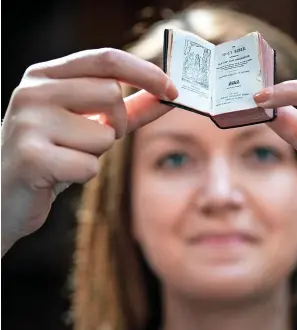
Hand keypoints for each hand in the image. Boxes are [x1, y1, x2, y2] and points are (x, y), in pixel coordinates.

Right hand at [1, 48, 177, 255]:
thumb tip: (165, 97)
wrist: (3, 196)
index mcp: (45, 75)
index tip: (172, 89)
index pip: (105, 59)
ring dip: (96, 153)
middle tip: (92, 138)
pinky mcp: (31, 157)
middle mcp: (33, 91)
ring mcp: (28, 122)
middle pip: (112, 95)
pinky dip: (83, 175)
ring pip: (104, 134)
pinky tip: (57, 175)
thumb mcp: (87, 124)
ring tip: (66, 157)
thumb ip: (128, 109)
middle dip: (116, 124)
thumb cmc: (50, 154)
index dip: (145, 72)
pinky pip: (90, 166)